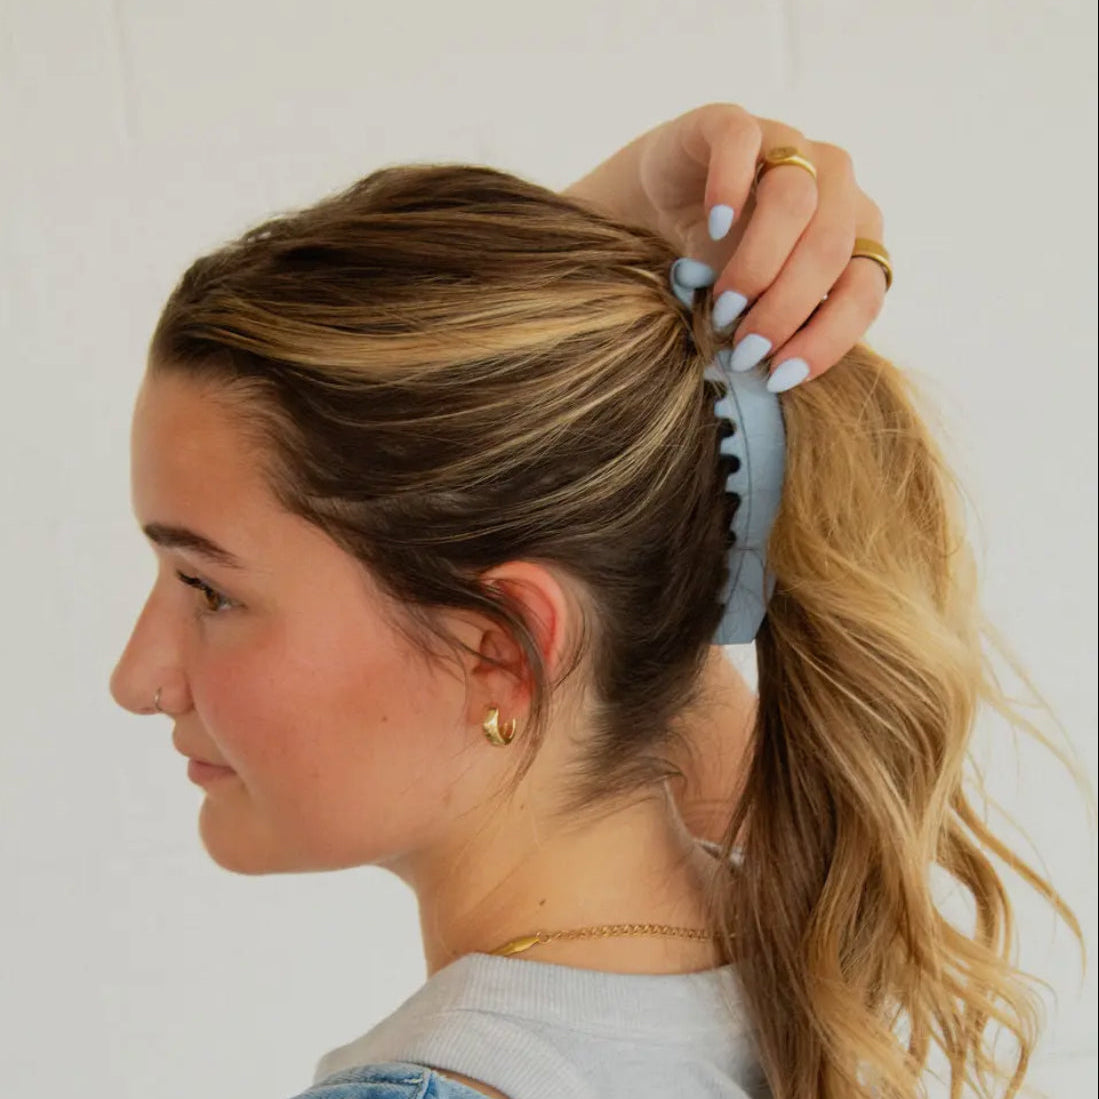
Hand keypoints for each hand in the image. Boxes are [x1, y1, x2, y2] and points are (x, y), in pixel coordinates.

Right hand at [565, 103, 886, 390]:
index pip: (866, 287)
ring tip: (722, 306)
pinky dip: (731, 188)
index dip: (830, 337)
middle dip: (786, 309)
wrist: (654, 216)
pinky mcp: (731, 123)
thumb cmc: (714, 271)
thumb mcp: (756, 310)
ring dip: (759, 265)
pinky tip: (712, 229)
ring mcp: (785, 146)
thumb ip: (784, 334)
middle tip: (743, 350)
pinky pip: (743, 144)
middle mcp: (833, 185)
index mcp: (854, 235)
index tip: (780, 377)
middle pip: (831, 246)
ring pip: (796, 200)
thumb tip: (780, 384)